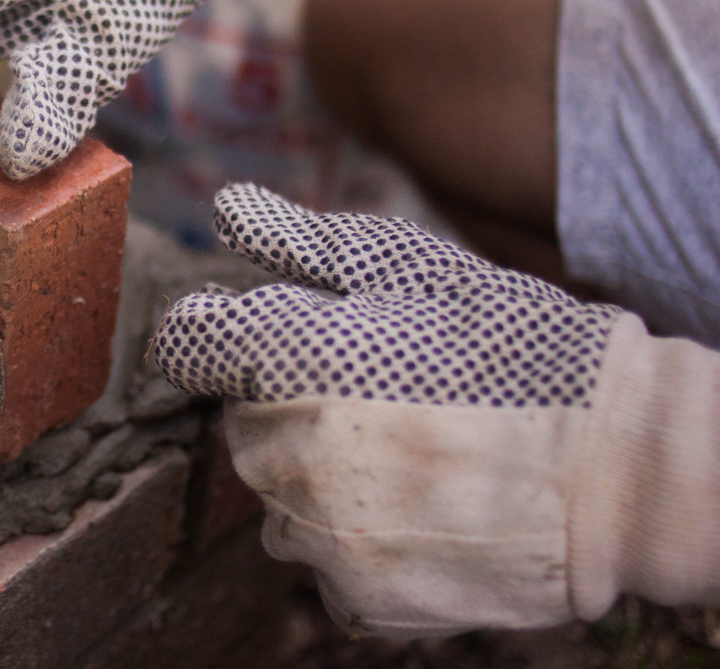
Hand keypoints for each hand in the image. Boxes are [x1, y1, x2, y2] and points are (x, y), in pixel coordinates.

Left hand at [154, 184, 719, 636]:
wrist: (620, 470)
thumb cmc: (514, 349)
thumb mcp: (411, 269)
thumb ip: (301, 244)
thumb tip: (223, 208)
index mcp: (285, 357)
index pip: (184, 343)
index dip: (225, 331)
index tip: (276, 334)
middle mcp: (282, 451)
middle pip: (236, 419)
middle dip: (285, 400)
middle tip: (378, 390)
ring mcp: (316, 532)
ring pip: (274, 495)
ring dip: (316, 474)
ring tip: (412, 450)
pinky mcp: (353, 595)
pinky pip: (320, 559)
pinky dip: (355, 539)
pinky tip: (422, 508)